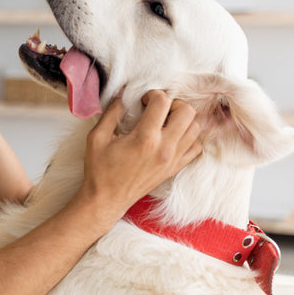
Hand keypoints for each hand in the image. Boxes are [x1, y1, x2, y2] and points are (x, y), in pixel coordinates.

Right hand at [79, 90, 202, 220]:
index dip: (153, 94)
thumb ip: (111, 113)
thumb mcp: (97, 137)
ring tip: (166, 121)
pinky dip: (189, 137)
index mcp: (145, 138)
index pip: (163, 102)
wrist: (107, 200)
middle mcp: (164, 148)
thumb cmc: (100, 169)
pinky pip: (196, 147)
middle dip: (174, 103)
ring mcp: (173, 160)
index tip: (143, 101)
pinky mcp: (175, 168)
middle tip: (159, 108)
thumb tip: (123, 96)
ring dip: (183, 119)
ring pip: (195, 128)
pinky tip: (173, 136)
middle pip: (187, 112)